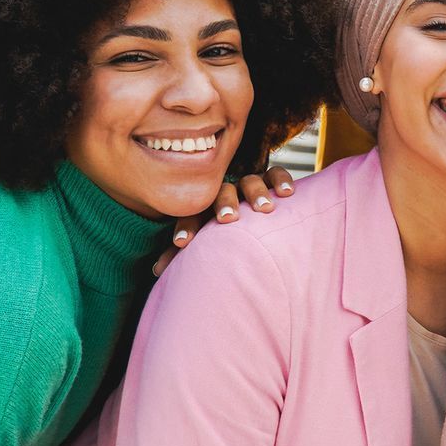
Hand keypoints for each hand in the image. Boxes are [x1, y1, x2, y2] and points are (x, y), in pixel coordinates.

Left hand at [154, 167, 296, 275]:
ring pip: (250, 182)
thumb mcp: (205, 243)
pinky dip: (280, 180)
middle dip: (224, 205)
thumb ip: (184, 255)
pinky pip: (275, 174)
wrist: (254, 217)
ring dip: (256, 193)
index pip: (193, 214)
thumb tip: (157, 271)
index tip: (182, 243)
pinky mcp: (271, 180)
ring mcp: (249, 185)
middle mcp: (226, 194)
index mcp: (205, 209)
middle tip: (227, 219)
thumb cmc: (225, 236)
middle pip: (222, 193)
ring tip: (265, 209)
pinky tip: (287, 193)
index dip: (187, 226)